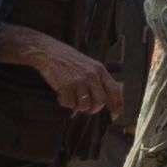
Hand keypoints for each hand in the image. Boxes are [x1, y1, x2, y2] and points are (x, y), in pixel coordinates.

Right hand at [6, 29, 121, 116]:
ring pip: (84, 105)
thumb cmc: (68, 59)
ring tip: (72, 97)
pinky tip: (62, 94)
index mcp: (99, 70)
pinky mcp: (66, 87)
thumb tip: (105, 99)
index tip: (117, 113)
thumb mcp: (88, 65)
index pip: (114, 89)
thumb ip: (98, 79)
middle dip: (94, 108)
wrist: (49, 53)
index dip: (117, 103)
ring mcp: (78, 82)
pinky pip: (69, 104)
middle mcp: (91, 76)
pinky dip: (65, 102)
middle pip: (100, 101)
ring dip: (78, 106)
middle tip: (88, 108)